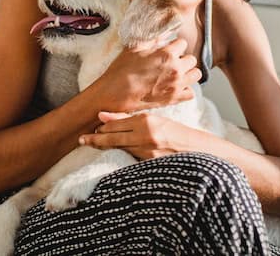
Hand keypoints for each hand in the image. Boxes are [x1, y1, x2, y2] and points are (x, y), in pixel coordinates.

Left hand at [78, 111, 192, 159]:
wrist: (197, 151)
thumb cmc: (176, 133)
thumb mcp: (155, 120)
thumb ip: (128, 118)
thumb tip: (102, 115)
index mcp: (146, 121)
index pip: (115, 124)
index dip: (101, 127)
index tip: (90, 129)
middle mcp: (145, 135)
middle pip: (112, 138)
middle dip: (95, 140)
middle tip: (81, 140)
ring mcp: (146, 152)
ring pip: (118, 148)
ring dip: (105, 146)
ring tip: (93, 144)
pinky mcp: (148, 165)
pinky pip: (128, 158)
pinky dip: (120, 154)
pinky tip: (112, 153)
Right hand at [95, 38, 201, 112]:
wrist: (114, 93)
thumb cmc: (121, 71)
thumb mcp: (134, 49)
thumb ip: (153, 40)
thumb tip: (163, 33)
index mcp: (166, 54)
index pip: (183, 43)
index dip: (175, 46)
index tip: (169, 50)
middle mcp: (175, 68)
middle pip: (192, 59)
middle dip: (183, 59)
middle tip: (172, 63)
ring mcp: (176, 85)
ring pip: (196, 75)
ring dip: (188, 73)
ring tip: (177, 74)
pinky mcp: (174, 99)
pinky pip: (191, 93)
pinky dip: (185, 90)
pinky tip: (176, 87)